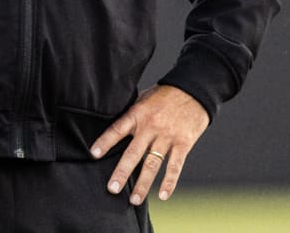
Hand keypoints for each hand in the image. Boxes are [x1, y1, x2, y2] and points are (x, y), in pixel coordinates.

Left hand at [90, 84, 209, 204]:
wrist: (194, 89)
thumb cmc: (167, 94)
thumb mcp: (144, 97)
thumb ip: (132, 113)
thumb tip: (116, 124)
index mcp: (139, 114)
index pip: (118, 129)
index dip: (105, 141)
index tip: (94, 153)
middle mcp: (151, 127)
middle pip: (133, 153)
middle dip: (122, 172)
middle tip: (112, 188)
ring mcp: (167, 136)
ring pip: (152, 164)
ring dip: (143, 184)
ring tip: (134, 199)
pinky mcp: (183, 143)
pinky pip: (175, 166)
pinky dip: (169, 182)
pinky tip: (163, 195)